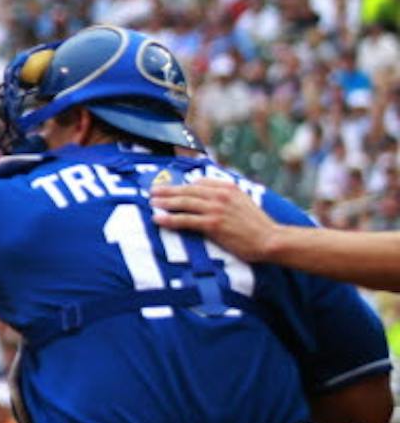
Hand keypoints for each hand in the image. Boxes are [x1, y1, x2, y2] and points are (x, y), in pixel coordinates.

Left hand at [151, 179, 280, 259]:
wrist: (270, 239)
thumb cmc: (257, 225)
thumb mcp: (243, 202)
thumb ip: (226, 196)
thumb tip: (206, 193)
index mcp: (228, 187)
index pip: (199, 183)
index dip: (183, 186)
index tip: (170, 188)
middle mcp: (220, 195)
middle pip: (187, 190)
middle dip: (167, 190)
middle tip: (153, 192)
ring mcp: (216, 209)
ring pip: (183, 203)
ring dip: (164, 203)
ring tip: (152, 203)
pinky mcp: (213, 224)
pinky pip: (185, 220)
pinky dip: (169, 219)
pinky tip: (158, 219)